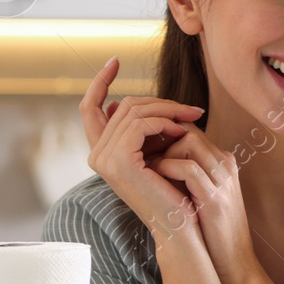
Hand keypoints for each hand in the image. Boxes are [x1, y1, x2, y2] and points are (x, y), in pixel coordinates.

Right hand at [78, 57, 205, 244]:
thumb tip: (123, 102)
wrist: (181, 224)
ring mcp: (103, 158)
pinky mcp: (118, 161)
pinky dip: (164, 122)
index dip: (99, 81)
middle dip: (161, 101)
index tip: (115, 60)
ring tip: (193, 120)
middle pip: (125, 105)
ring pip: (135, 110)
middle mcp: (96, 154)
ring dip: (169, 111)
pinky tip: (182, 132)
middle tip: (192, 109)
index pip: (90, 107)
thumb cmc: (176, 189)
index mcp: (102, 151)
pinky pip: (141, 124)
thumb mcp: (157, 151)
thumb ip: (142, 129)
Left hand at [150, 126, 258, 276]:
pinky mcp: (215, 197)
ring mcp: (223, 178)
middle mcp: (225, 163)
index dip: (161, 132)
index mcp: (221, 160)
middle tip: (139, 155)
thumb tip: (150, 155)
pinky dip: (167, 168)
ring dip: (162, 152)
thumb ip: (182, 171)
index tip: (141, 148)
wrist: (233, 261)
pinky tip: (155, 178)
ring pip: (188, 140)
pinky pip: (188, 167)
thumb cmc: (210, 228)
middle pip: (188, 128)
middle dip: (157, 138)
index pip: (188, 127)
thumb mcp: (198, 191)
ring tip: (148, 169)